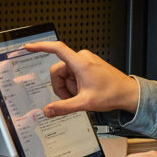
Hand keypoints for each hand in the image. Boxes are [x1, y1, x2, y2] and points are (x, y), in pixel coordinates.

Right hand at [24, 41, 138, 116]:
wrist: (127, 93)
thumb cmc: (112, 94)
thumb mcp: (85, 103)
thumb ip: (64, 107)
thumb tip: (48, 110)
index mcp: (80, 63)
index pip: (56, 49)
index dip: (40, 47)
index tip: (29, 47)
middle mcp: (82, 58)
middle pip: (58, 70)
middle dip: (61, 86)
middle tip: (71, 98)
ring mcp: (86, 61)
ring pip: (65, 73)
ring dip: (69, 86)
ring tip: (81, 95)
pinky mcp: (88, 65)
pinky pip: (73, 74)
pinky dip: (74, 84)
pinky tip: (84, 91)